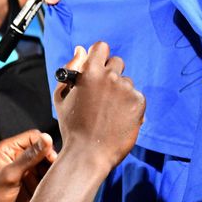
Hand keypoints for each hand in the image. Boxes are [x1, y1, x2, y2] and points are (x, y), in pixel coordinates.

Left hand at [0, 130, 57, 201]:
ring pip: (47, 165)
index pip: (34, 137)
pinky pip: (47, 179)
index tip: (50, 157)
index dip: (44, 145)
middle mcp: (18, 158)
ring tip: (53, 181)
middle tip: (54, 171)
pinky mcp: (32, 185)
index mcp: (8, 149)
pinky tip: (51, 188)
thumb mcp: (9, 175)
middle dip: (50, 160)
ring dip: (52, 172)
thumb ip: (29, 157)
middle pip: (43, 151)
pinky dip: (51, 182)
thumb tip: (46, 139)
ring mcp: (26, 172)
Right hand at [54, 42, 144, 169]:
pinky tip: (118, 120)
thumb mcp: (62, 97)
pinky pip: (136, 97)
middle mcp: (110, 77)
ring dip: (120, 92)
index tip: (97, 67)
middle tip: (103, 95)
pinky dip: (129, 106)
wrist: (88, 154)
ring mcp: (126, 89)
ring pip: (127, 82)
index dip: (99, 56)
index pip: (101, 47)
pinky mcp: (139, 102)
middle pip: (117, 62)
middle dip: (111, 74)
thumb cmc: (72, 127)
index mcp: (90, 72)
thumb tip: (81, 50)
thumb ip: (70, 69)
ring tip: (109, 114)